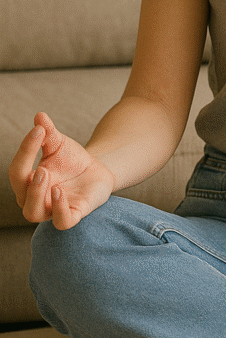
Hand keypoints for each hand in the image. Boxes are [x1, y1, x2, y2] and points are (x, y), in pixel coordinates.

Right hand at [8, 112, 114, 230]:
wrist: (97, 170)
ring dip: (37, 196)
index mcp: (27, 181)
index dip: (25, 150)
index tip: (38, 130)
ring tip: (46, 176)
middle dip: (28, 181)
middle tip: (40, 167)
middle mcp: (35, 198)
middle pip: (21, 195)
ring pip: (33, 213)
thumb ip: (48, 132)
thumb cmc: (71, 159)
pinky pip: (61, 222)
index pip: (17, 170)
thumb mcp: (59, 143)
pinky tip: (60, 192)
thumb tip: (40, 116)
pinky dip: (59, 210)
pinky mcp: (73, 214)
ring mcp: (53, 209)